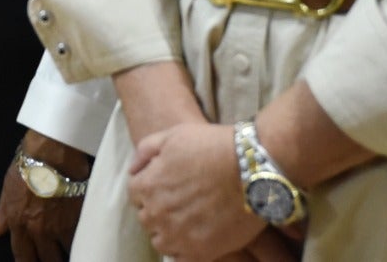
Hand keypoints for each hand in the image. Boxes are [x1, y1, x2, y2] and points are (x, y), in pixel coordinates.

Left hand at [0, 130, 92, 259]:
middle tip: (53, 258)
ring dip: (68, 254)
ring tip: (70, 252)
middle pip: (47, 260)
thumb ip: (1, 217)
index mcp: (18, 224)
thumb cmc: (26, 167)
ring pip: (66, 252)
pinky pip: (81, 237)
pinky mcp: (78, 219)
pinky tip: (83, 241)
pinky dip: (81, 240)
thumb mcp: (7, 191)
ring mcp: (60, 226)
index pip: (22, 256)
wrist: (50, 153)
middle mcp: (39, 230)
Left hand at [125, 122, 260, 259]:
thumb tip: (133, 170)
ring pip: (162, 242)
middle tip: (181, 203)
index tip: (166, 186)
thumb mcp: (172, 135)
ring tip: (189, 223)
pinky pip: (182, 259)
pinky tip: (198, 238)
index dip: (151, 188)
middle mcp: (157, 214)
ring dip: (170, 233)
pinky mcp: (201, 252)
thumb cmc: (213, 147)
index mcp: (146, 186)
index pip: (135, 194)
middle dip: (159, 210)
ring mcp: (178, 236)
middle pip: (148, 218)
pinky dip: (186, 251)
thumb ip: (145, 151)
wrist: (253, 170)